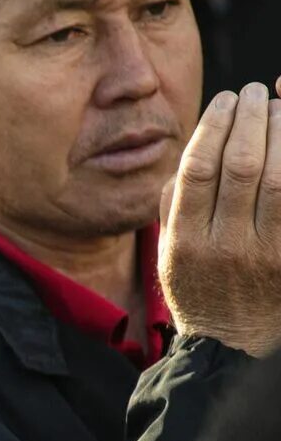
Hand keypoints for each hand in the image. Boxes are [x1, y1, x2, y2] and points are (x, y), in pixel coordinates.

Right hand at [160, 82, 280, 356]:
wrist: (235, 347)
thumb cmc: (201, 292)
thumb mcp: (170, 255)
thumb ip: (173, 206)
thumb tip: (194, 152)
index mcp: (187, 243)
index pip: (199, 168)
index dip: (215, 126)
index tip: (226, 100)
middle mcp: (228, 247)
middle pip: (242, 165)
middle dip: (251, 118)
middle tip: (255, 93)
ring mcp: (270, 255)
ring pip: (280, 177)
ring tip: (280, 108)